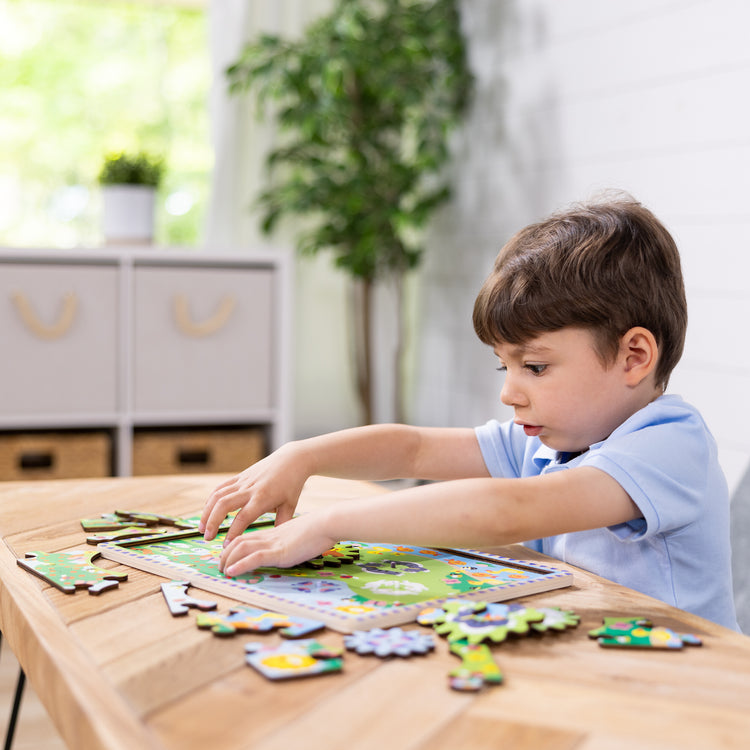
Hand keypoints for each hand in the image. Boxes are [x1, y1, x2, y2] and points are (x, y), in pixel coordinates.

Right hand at [198, 443, 310, 543]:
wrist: (291, 460)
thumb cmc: (292, 485)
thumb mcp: (290, 506)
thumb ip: (281, 524)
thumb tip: (274, 545)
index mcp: (263, 498)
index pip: (243, 517)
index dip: (233, 532)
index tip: (227, 545)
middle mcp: (250, 489)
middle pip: (224, 505)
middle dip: (213, 523)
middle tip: (207, 538)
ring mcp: (243, 481)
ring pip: (218, 496)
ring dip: (207, 512)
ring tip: (202, 529)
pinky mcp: (239, 476)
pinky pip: (220, 488)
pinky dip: (210, 500)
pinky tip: (207, 513)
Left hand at [218, 512, 335, 576]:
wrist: (326, 523)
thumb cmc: (317, 530)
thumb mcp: (297, 536)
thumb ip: (288, 542)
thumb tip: (286, 550)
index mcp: (272, 533)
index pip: (246, 538)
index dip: (232, 546)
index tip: (227, 557)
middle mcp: (268, 537)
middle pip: (238, 542)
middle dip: (225, 555)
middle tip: (220, 567)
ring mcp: (273, 544)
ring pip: (241, 548)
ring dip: (228, 560)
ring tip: (222, 571)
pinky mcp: (279, 552)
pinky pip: (254, 558)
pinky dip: (240, 565)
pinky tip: (232, 572)